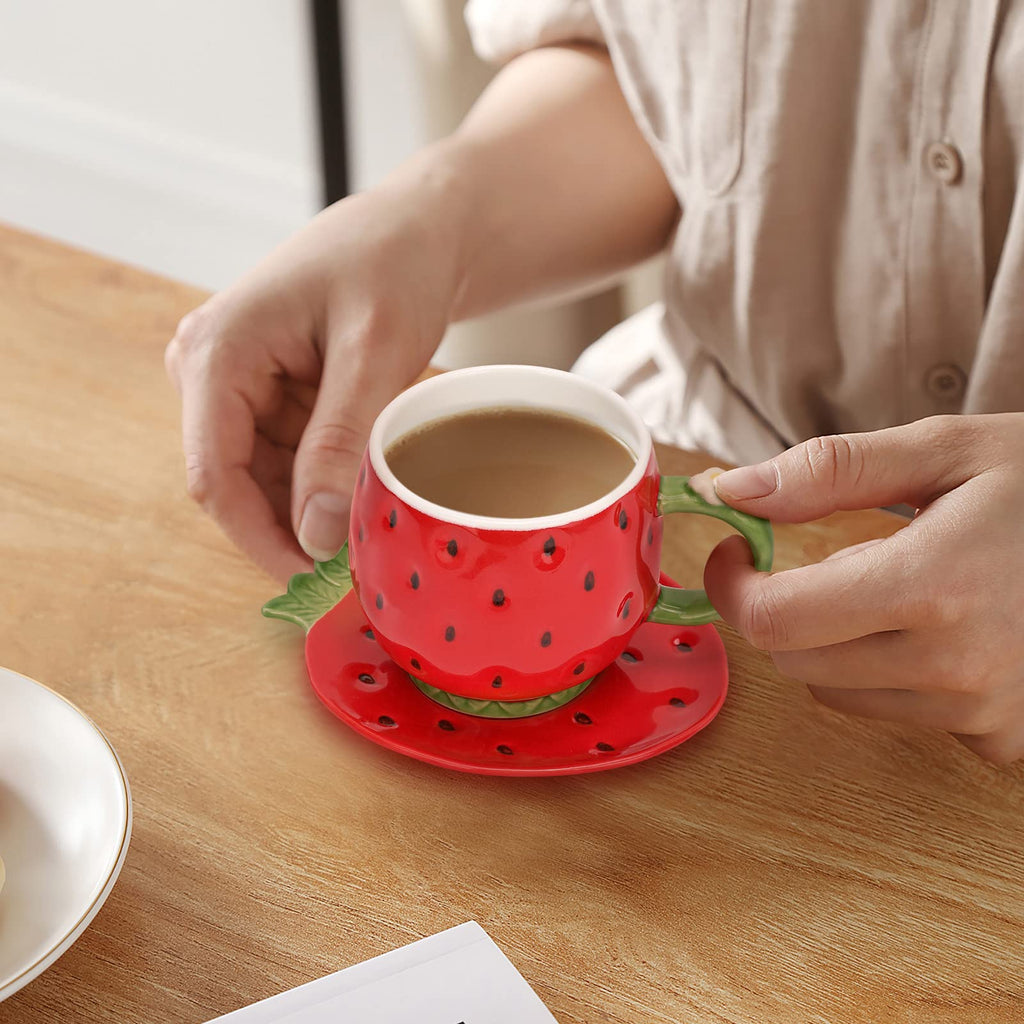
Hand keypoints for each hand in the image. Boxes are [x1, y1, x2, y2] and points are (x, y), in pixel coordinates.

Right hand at [165, 175, 461, 580]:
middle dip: (291, 528)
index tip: (312, 583)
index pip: (214, 475)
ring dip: (310, 509)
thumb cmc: (393, 263)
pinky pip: (286, 459)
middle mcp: (211, 369)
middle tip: (353, 565)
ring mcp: (238, 383)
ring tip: (367, 527)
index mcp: (218, 351)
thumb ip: (340, 440)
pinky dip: (322, 483)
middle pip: (235, 483)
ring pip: (263, 479)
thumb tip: (316, 533)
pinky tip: (361, 493)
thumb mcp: (374, 351)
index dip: (260, 539)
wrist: (417, 230)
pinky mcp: (268, 394)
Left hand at [704, 414, 1023, 763]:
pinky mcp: (1005, 737)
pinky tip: (944, 628)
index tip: (737, 552)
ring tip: (900, 587)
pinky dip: (894, 674)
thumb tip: (731, 490)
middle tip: (819, 560)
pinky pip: (900, 714)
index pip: (776, 619)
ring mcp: (985, 711)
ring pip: (839, 692)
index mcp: (934, 584)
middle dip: (784, 608)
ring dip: (838, 642)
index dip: (734, 586)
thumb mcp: (947, 449)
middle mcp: (957, 664)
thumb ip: (831, 470)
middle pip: (797, 660)